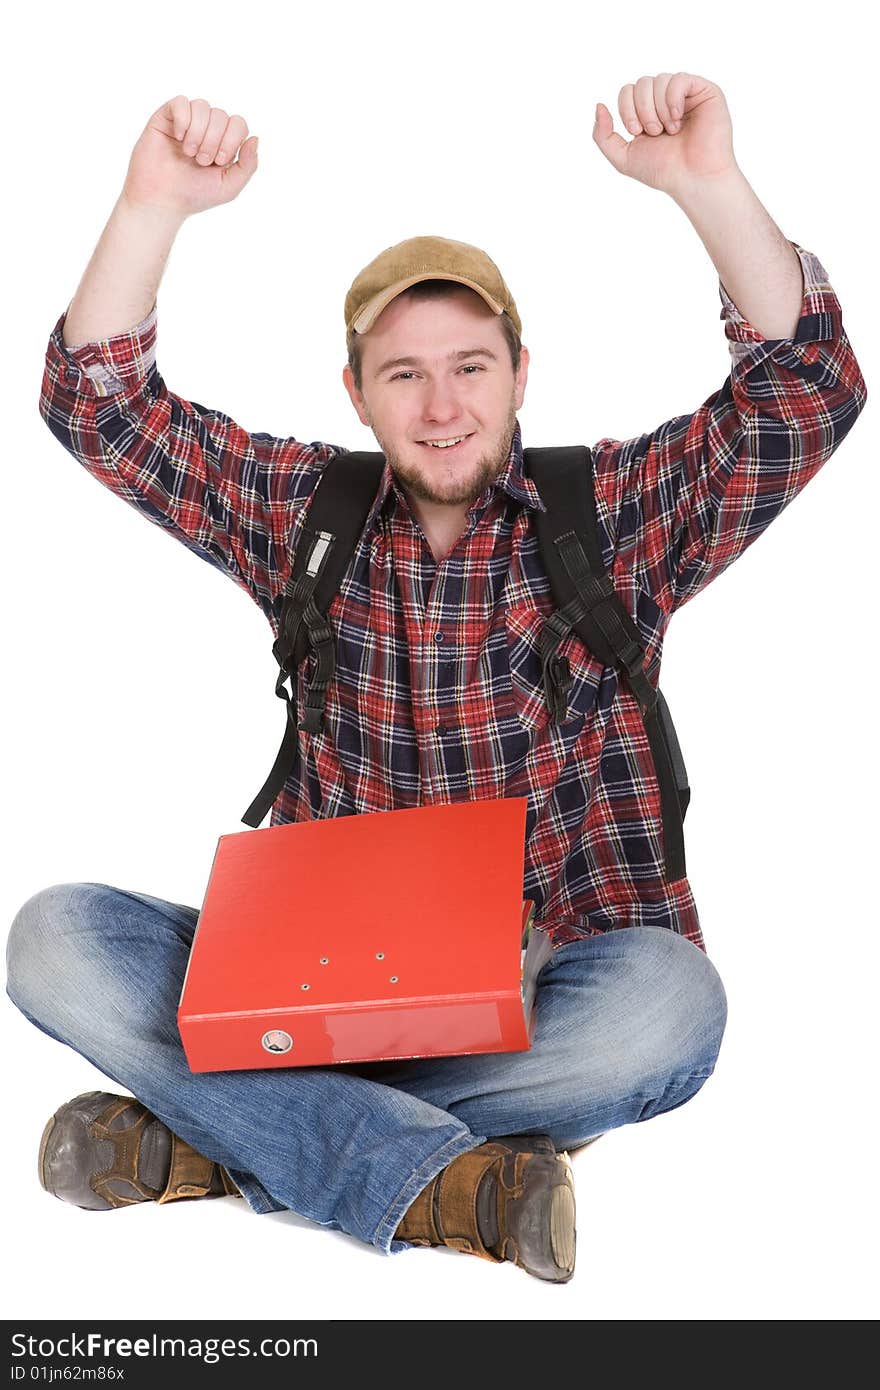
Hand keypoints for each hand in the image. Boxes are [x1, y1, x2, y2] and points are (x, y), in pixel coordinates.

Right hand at [120, 95, 258, 219]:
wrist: (161, 199)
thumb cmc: (194, 195)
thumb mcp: (229, 187)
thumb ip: (248, 165)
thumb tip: (256, 138)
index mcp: (223, 142)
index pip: (238, 124)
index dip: (232, 140)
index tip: (219, 160)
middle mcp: (206, 129)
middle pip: (221, 115)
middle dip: (213, 140)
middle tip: (201, 161)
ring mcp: (186, 121)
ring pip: (202, 106)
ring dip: (198, 132)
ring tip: (189, 153)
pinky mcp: (166, 117)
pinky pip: (181, 102)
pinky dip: (183, 120)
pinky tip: (178, 137)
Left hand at [592, 72, 737, 197]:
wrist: (693, 179)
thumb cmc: (663, 171)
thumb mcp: (623, 158)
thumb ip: (603, 136)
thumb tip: (599, 105)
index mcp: (648, 111)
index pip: (627, 91)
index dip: (627, 110)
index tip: (638, 133)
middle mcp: (666, 99)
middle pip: (641, 83)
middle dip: (643, 111)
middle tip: (656, 132)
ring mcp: (685, 94)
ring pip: (659, 79)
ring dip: (659, 110)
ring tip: (671, 130)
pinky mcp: (704, 91)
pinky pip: (679, 79)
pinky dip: (673, 99)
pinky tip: (678, 118)